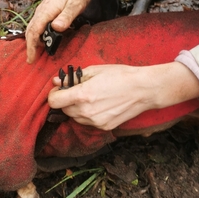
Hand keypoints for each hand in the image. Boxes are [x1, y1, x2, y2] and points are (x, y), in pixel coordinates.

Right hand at [25, 0, 96, 63]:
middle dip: (30, 46)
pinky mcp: (47, 10)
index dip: (31, 46)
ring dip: (33, 40)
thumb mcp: (76, 3)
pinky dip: (37, 34)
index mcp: (47, 11)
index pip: (34, 32)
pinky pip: (38, 24)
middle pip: (30, 31)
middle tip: (32, 59)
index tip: (30, 59)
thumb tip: (57, 28)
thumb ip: (67, 16)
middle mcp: (41, 11)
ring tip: (38, 52)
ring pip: (33, 27)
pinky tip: (44, 38)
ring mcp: (43, 10)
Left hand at [47, 63, 198, 130]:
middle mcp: (87, 111)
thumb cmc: (121, 76)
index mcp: (82, 95)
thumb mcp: (95, 70)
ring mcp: (95, 121)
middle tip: (77, 91)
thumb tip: (56, 81)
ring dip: (76, 109)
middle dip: (66, 101)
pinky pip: (87, 122)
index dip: (54, 95)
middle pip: (63, 110)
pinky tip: (100, 104)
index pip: (53, 102)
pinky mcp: (104, 127)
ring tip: (91, 97)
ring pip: (74, 117)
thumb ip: (73, 78)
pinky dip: (88, 114)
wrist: (145, 89)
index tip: (59, 90)